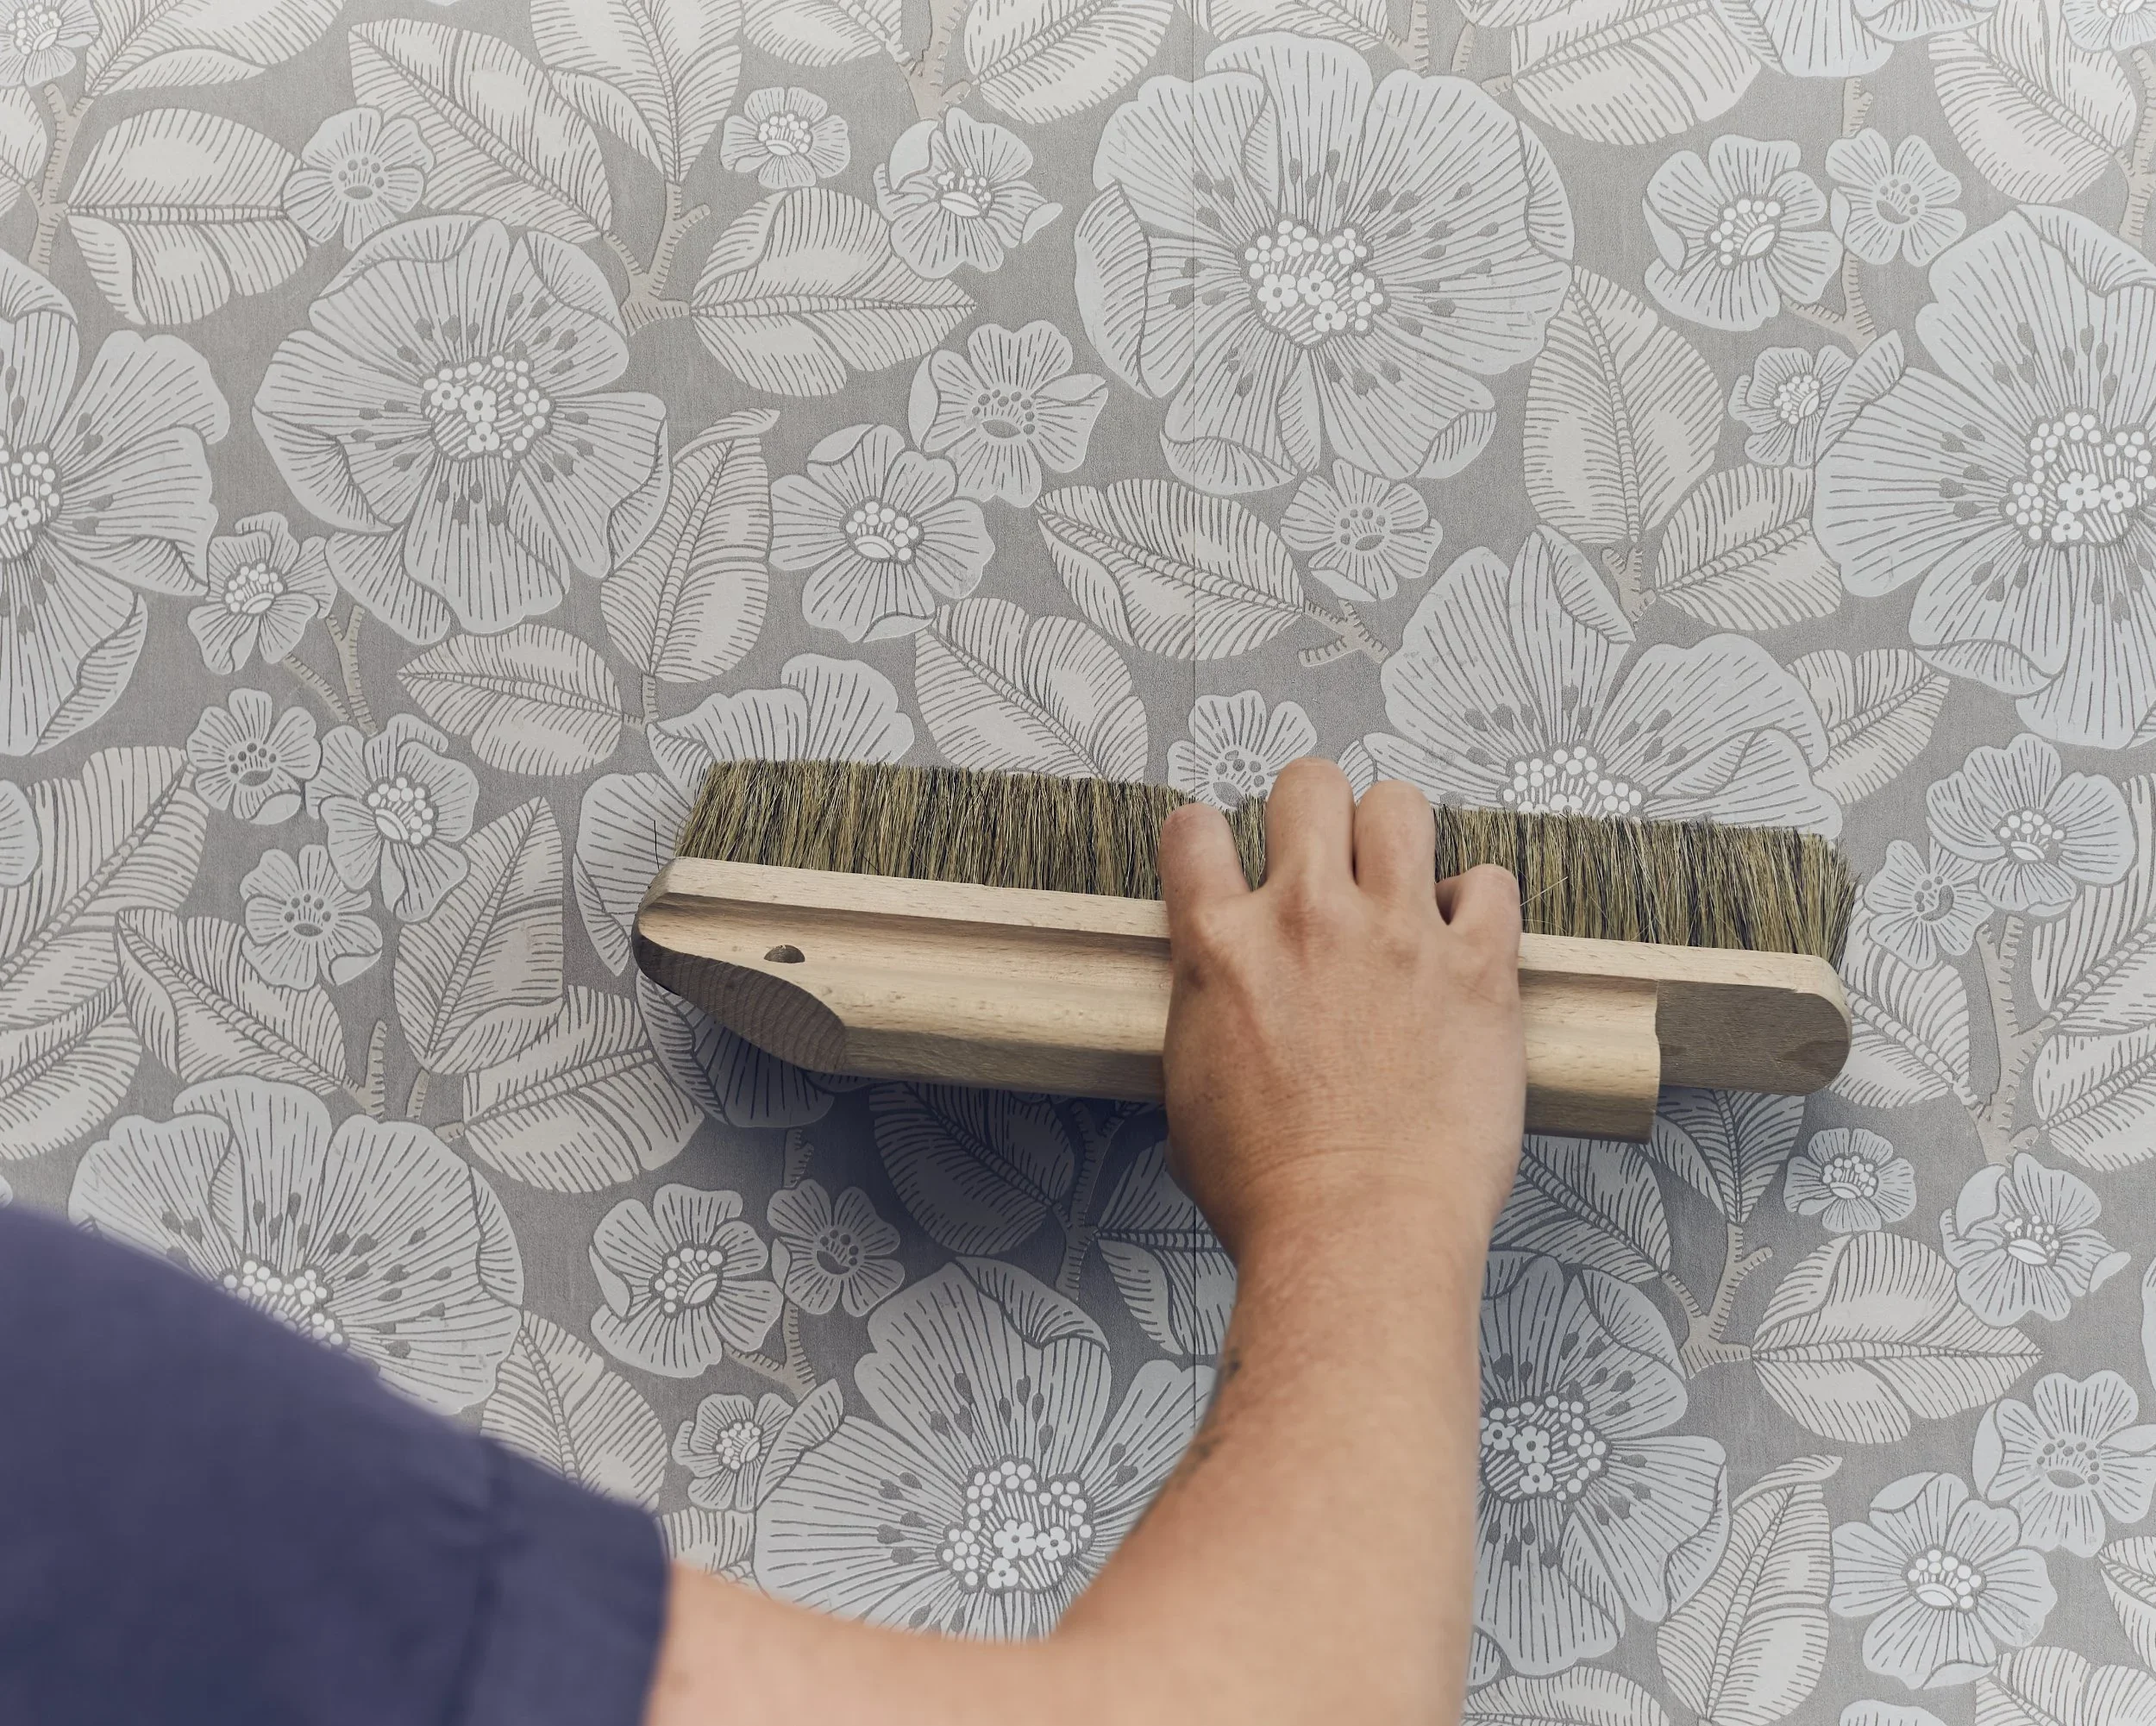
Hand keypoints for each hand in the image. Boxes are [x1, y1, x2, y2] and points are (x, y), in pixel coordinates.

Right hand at [1158, 759, 1524, 1264]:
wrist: (1356, 1234)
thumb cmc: (1269, 1191)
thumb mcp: (1188, 1091)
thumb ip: (1204, 1013)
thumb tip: (1219, 998)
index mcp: (1221, 947)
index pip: (1195, 830)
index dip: (1210, 841)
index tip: (1229, 864)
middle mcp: (1306, 918)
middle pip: (1308, 786)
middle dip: (1315, 813)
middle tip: (1327, 860)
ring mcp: (1397, 935)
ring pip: (1399, 805)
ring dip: (1395, 837)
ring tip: (1399, 884)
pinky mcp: (1478, 967)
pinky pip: (1491, 882)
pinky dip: (1477, 903)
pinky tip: (1464, 941)